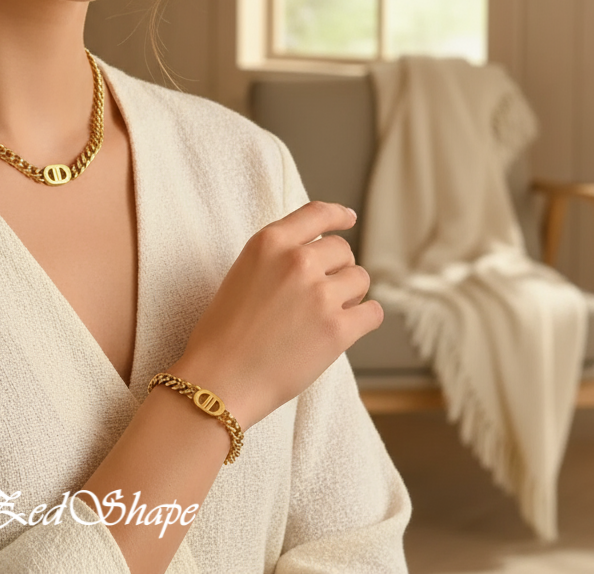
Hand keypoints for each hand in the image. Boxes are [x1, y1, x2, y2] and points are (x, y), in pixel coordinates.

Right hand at [169, 202, 382, 428]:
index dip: (337, 215)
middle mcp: (297, 261)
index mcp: (269, 242)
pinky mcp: (338, 329)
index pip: (316, 213)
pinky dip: (364, 319)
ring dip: (350, 294)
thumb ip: (276, 258)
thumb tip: (315, 257)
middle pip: (342, 250)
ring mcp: (320, 294)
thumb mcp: (242, 274)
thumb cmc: (223, 332)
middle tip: (322, 293)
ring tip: (326, 314)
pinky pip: (373, 312)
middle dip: (337, 268)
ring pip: (360, 279)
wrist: (220, 378)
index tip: (348, 218)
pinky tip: (348, 328)